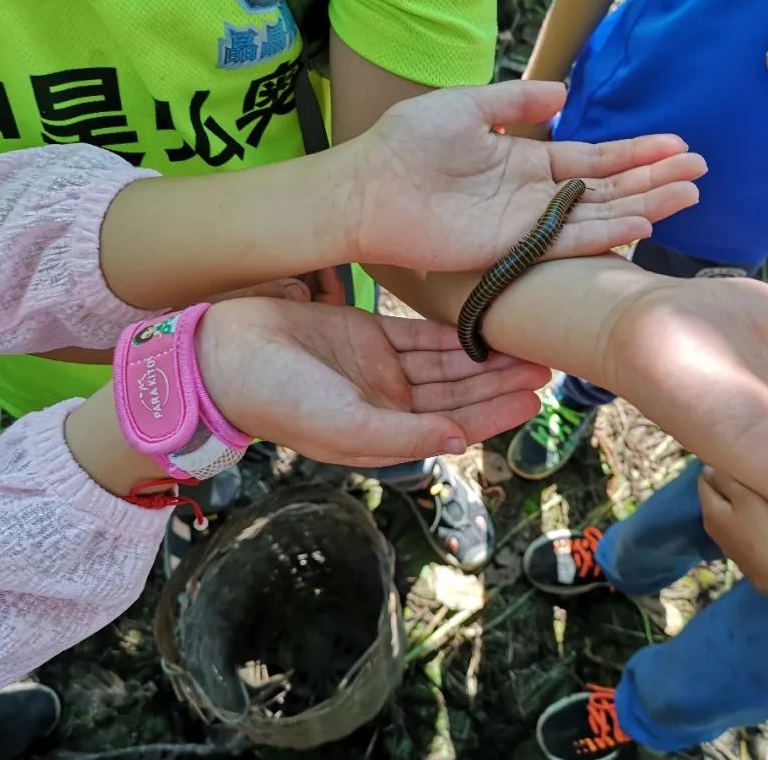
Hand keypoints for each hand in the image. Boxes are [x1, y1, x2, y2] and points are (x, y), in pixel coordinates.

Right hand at [196, 298, 549, 466]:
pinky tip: (482, 324)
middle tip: (545, 364)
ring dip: (482, 357)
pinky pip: (420, 334)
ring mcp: (380, 369)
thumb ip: (402, 436)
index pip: (452, 425)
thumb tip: (459, 443)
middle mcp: (388, 404)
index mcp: (384, 434)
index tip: (533, 399)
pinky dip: (451, 331)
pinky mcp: (368, 335)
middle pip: (458, 394)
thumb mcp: (343, 426)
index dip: (493, 414)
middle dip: (499, 383)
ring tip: (525, 345)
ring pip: (445, 364)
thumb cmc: (275, 398)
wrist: (222, 353)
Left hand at [348, 80, 704, 270]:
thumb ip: (515, 101)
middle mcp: (537, 196)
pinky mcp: (514, 248)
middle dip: (655, 180)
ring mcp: (529, 224)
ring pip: (599, 216)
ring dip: (645, 205)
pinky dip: (606, 233)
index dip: (636, 154)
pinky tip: (642, 223)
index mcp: (529, 161)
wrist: (370, 185)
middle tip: (700, 172)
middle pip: (609, 190)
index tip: (677, 146)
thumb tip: (562, 94)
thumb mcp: (468, 105)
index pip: (595, 160)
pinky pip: (569, 241)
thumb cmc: (408, 143)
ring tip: (689, 194)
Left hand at [698, 467, 767, 605]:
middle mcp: (708, 524)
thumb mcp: (746, 499)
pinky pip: (729, 522)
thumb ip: (726, 481)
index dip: (714, 469)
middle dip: (722, 484)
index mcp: (709, 510)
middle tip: (743, 475)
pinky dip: (736, 514)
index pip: (702, 481)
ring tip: (748, 492)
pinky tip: (751, 514)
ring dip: (730, 500)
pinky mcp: (732, 547)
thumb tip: (707, 467)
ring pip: (721, 510)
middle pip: (711, 496)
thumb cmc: (762, 529)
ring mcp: (720, 538)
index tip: (732, 463)